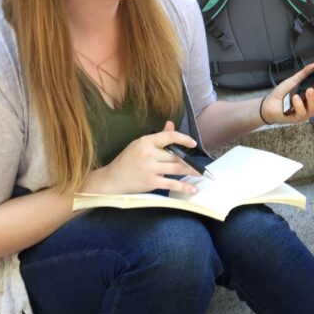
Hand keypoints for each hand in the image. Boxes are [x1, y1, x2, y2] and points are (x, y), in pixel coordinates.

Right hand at [83, 121, 200, 194]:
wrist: (111, 179)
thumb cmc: (127, 160)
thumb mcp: (139, 144)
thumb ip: (158, 136)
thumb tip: (171, 124)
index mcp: (146, 141)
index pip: (169, 136)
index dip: (184, 138)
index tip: (193, 144)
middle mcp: (148, 153)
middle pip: (175, 156)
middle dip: (189, 161)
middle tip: (200, 166)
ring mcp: (150, 168)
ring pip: (177, 169)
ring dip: (191, 172)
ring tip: (201, 174)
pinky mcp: (150, 182)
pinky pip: (171, 184)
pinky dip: (184, 187)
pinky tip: (193, 189)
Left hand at [259, 62, 313, 124]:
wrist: (269, 104)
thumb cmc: (283, 94)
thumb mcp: (294, 81)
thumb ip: (304, 73)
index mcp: (311, 98)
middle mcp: (310, 107)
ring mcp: (304, 114)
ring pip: (312, 108)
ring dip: (311, 99)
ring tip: (309, 90)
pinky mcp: (296, 119)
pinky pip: (300, 113)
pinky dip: (299, 105)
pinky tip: (295, 97)